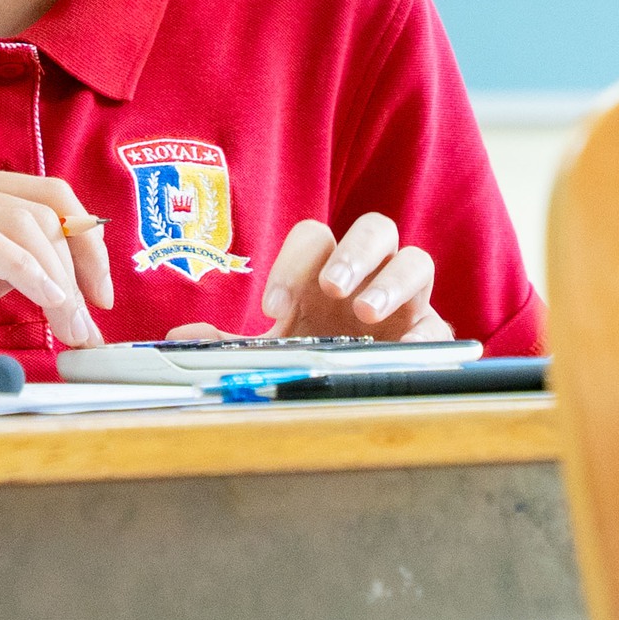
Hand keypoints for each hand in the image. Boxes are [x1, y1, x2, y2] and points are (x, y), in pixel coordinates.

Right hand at [0, 167, 114, 390]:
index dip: (86, 242)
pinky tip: (45, 304)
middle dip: (80, 267)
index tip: (100, 296)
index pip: (43, 194)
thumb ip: (3, 270)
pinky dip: (28, 272)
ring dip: (60, 280)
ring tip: (70, 328)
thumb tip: (72, 280)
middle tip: (89, 327)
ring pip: (20, 220)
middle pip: (42, 204)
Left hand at [169, 213, 450, 343]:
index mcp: (326, 268)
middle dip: (353, 253)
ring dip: (392, 281)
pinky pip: (439, 320)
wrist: (353, 390)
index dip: (293, 263)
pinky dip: (426, 330)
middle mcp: (370, 273)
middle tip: (332, 288)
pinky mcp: (431, 334)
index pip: (314, 238)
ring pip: (416, 260)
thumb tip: (178, 336)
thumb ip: (226, 342)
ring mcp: (406, 300)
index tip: (272, 306)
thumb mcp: (269, 351)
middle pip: (375, 229)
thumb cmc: (313, 354)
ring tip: (366, 312)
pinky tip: (407, 345)